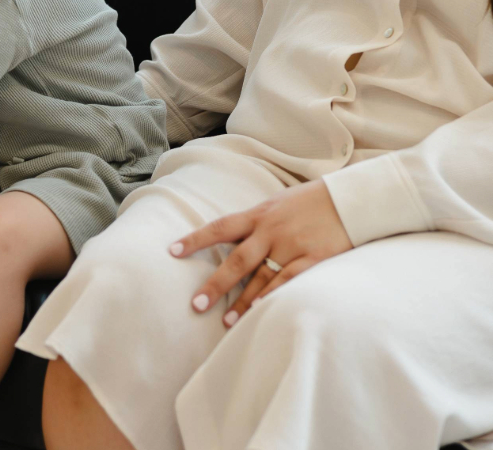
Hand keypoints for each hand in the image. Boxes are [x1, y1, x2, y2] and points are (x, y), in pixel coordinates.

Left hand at [171, 180, 352, 325]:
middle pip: (237, 260)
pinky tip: (262, 313)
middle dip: (216, 283)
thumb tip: (234, 235)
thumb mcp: (277, 203)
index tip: (172, 251)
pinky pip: (289, 282)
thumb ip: (256, 221)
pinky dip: (274, 297)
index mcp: (258, 214)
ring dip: (244, 302)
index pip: (220, 227)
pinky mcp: (313, 260)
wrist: (349, 199)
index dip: (195, 239)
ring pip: (261, 278)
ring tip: (227, 322)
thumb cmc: (311, 200)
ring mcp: (292, 246)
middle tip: (196, 304)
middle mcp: (270, 230)